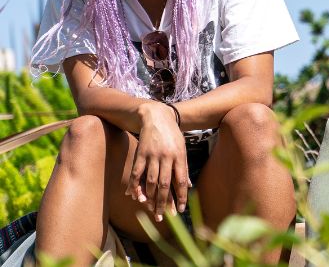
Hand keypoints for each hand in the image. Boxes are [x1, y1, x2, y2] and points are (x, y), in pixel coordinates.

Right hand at [130, 102, 189, 220]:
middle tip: (162, 217)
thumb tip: (189, 185)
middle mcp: (166, 157)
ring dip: (149, 197)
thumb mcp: (182, 148)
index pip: (181, 180)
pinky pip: (136, 173)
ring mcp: (152, 155)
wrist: (156, 116)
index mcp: (179, 155)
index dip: (181, 196)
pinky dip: (135, 186)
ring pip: (150, 181)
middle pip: (165, 184)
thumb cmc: (172, 134)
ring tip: (150, 209)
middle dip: (164, 203)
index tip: (180, 210)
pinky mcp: (140, 154)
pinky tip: (134, 196)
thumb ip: (183, 166)